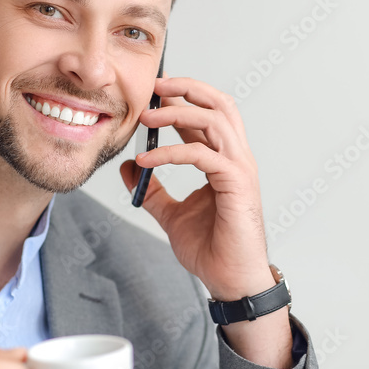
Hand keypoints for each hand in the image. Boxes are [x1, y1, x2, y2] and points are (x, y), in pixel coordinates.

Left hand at [120, 77, 292, 368]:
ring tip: (146, 117)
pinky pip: (202, 156)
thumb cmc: (212, 249)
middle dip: (188, 89)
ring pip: (215, 121)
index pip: (208, 115)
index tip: (153, 92)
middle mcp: (236, 159)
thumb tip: (129, 168)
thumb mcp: (172, 215)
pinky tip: (146, 160)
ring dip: (178, 113)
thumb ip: (153, 190)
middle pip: (220, 105)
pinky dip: (171, 153)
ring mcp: (240, 170)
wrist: (230, 281)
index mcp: (224, 161)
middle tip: (154, 87)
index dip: (183, 97)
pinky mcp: (237, 185)